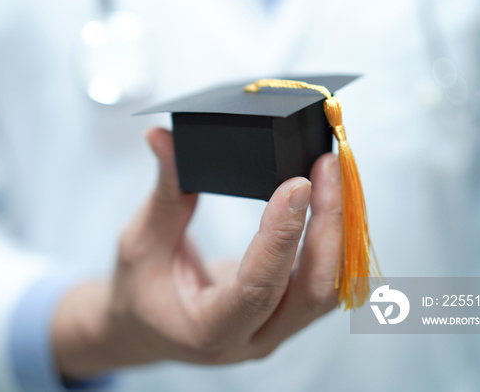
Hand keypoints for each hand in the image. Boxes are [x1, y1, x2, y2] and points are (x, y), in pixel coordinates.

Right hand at [53, 127, 342, 376]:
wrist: (147, 328)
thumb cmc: (140, 291)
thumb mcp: (141, 242)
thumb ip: (165, 192)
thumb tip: (164, 139)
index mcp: (208, 330)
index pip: (257, 288)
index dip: (281, 236)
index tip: (296, 185)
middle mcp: (253, 339)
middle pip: (313, 290)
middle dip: (327, 225)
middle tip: (326, 168)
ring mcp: (277, 330)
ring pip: (331, 287)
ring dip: (339, 230)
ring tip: (335, 176)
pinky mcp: (289, 314)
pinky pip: (328, 282)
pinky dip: (336, 241)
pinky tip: (333, 202)